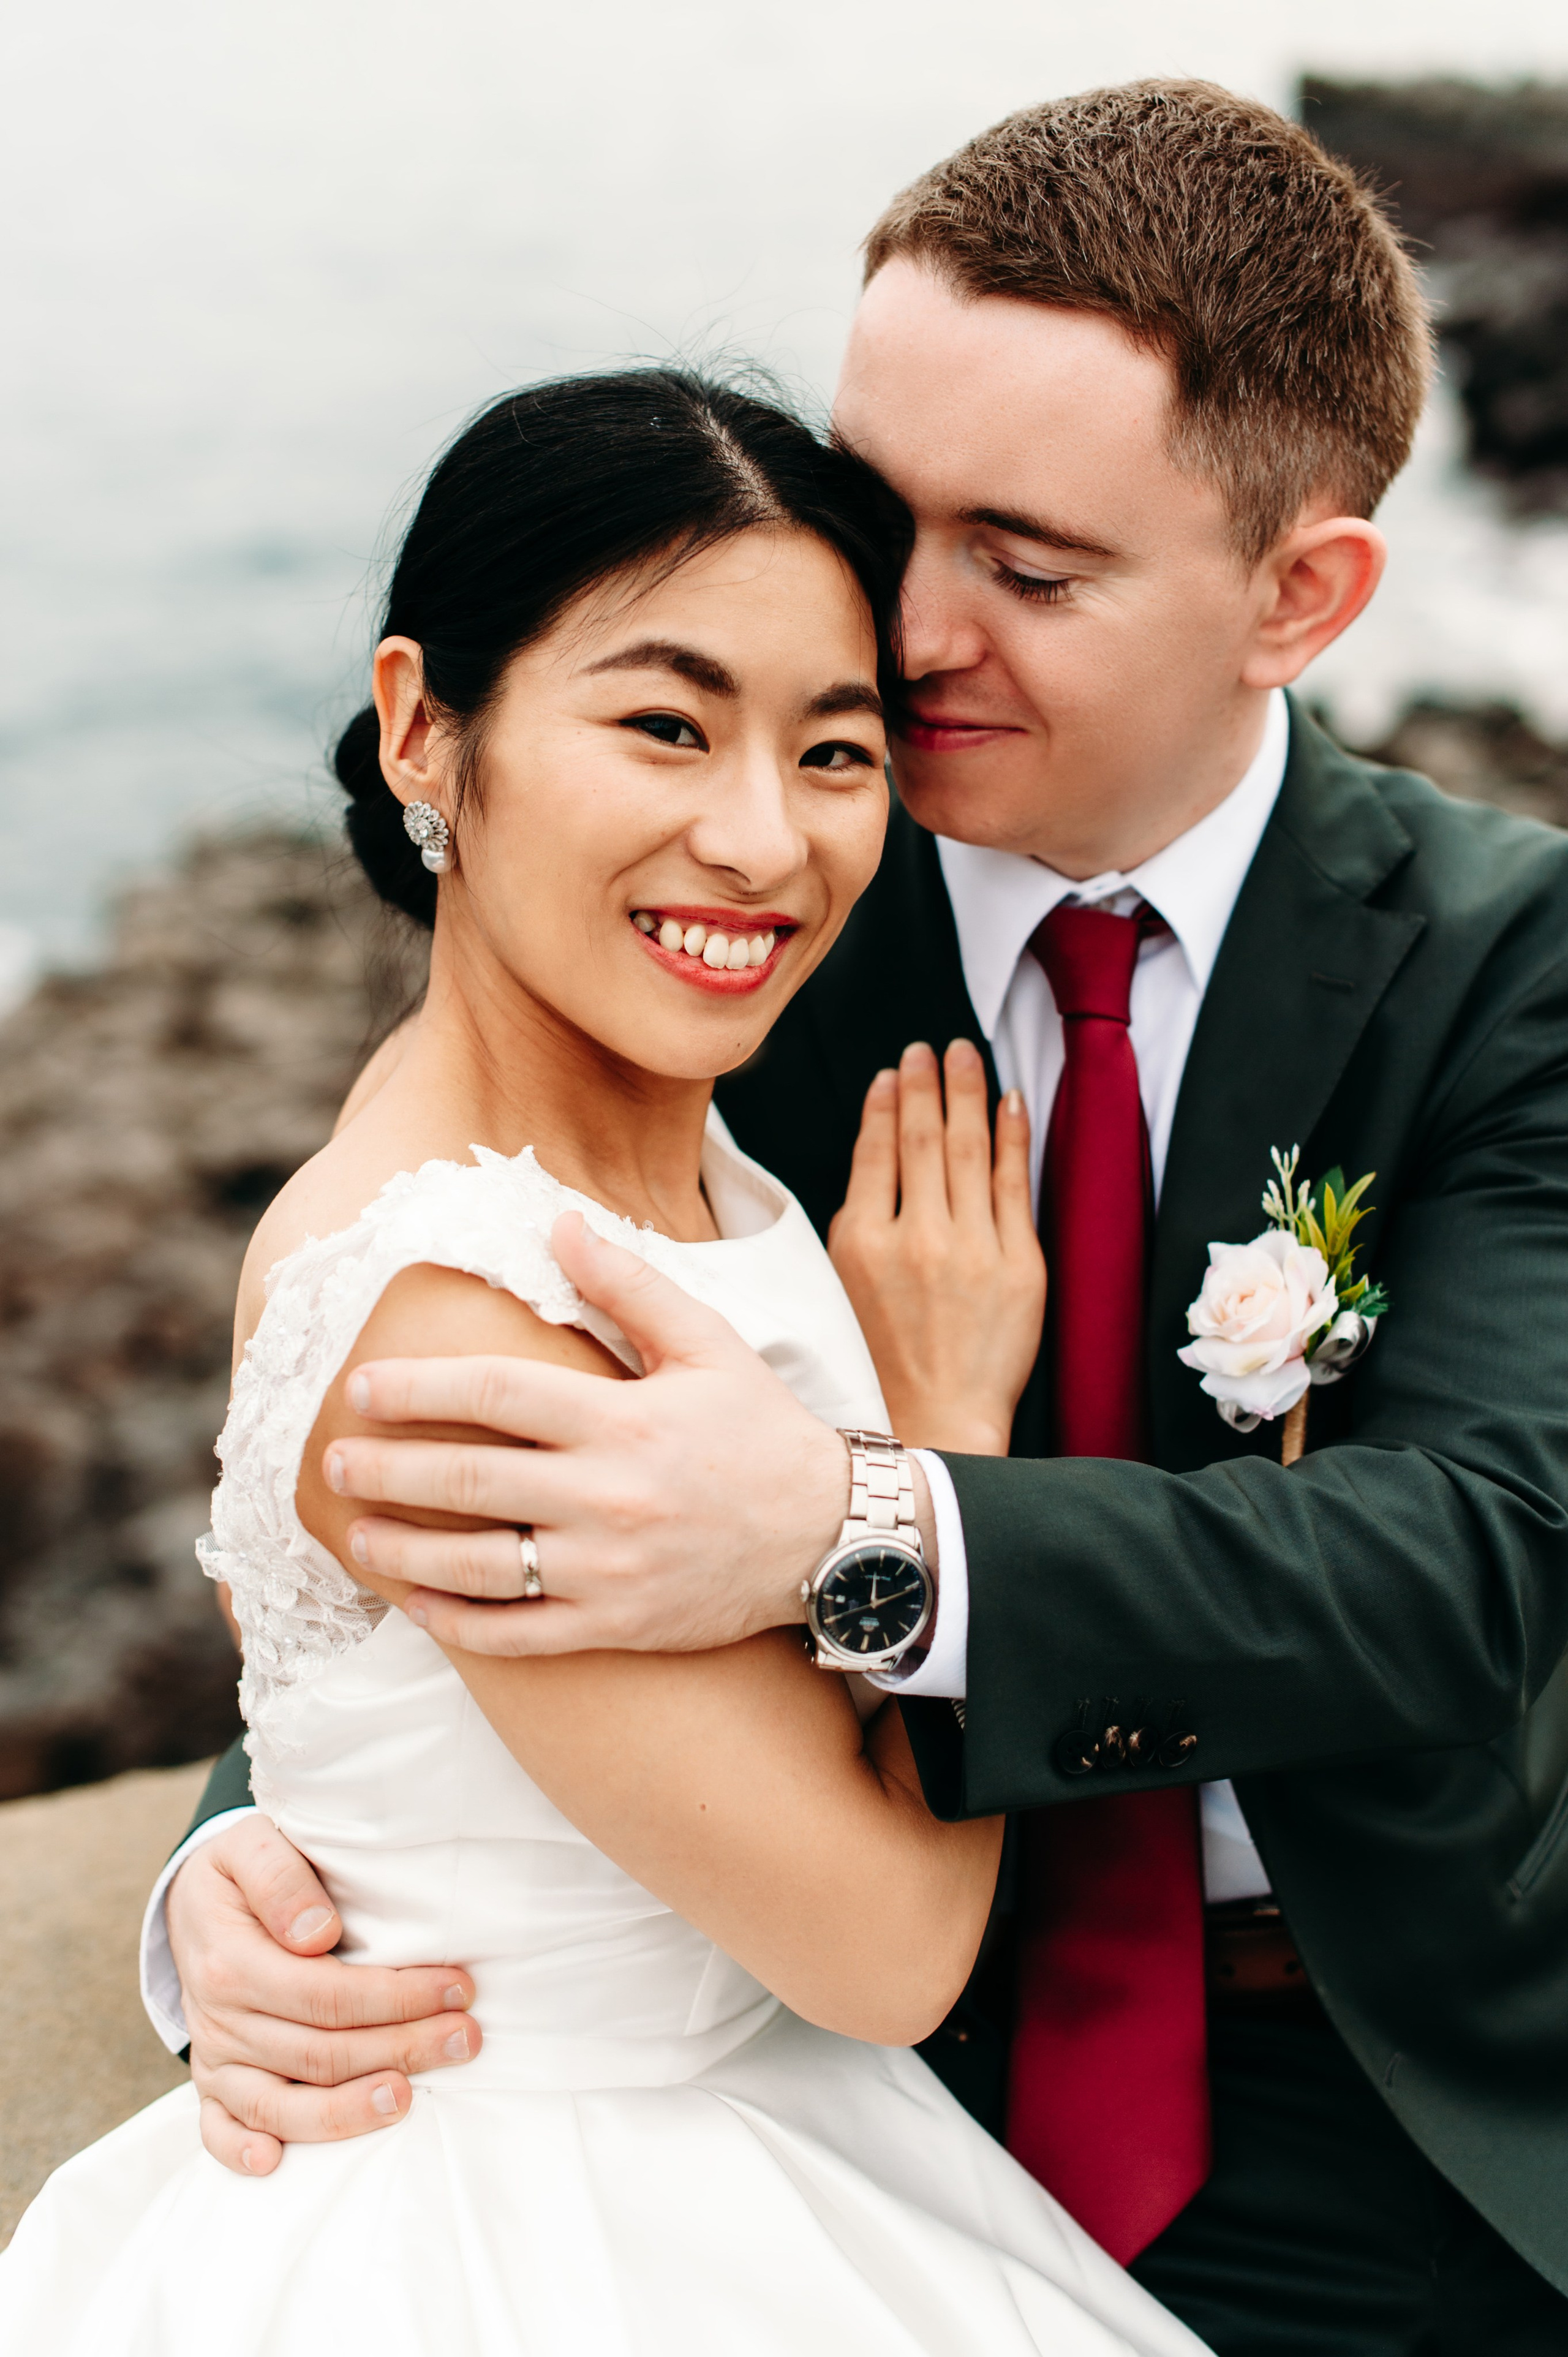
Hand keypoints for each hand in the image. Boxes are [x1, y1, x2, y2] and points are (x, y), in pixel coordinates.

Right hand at [168, 1814, 479, 2174]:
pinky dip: (242, 2152)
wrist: (194, 1903)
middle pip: (318, 2051)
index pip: (325, 1994)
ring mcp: (216, 2056)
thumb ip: (281, 1878)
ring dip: (348, 2110)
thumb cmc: (243, 1870)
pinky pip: (219, 2129)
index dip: (396, 1997)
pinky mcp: (212, 2083)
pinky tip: (278, 2164)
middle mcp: (220, 2016)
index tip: (458, 1989)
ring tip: (408, 2101)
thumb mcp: (252, 1846)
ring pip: (281, 2103)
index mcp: (231, 1961)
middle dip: (400, 2048)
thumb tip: (317, 1934)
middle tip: (465, 2040)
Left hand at [329, 1212, 877, 1655]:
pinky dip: (455, 1623)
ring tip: (353, 1534)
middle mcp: (606, 1496)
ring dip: (402, 1549)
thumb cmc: (762, 1432)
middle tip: (332, 1459)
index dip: (418, 1389)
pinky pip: (515, 1634)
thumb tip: (560, 1221)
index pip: (495, 1394)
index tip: (361, 1387)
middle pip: (469, 1478)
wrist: (831, 1538)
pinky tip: (413, 1604)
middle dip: (387, 1467)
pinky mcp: (613, 1624)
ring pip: (477, 1564)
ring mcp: (606, 1569)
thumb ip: (627, 1285)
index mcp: (622, 1420)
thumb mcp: (708, 1343)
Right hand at [828, 1040, 1045, 1455]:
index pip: (877, 1152)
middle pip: (923, 1140)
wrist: (940, 1418)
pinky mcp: (1018, 1264)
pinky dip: (1010, 1137)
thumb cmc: (886, 1357)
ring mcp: (971, 1248)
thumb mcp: (848, 1284)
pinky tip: (1010, 1101)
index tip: (892, 1074)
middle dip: (927, 1085)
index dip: (886, 1106)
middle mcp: (915, 1238)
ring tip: (965, 1056)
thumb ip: (861, 1218)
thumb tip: (880, 1149)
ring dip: (966, 1094)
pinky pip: (1013, 1183)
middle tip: (929, 1048)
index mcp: (862, 1243)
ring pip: (967, 1150)